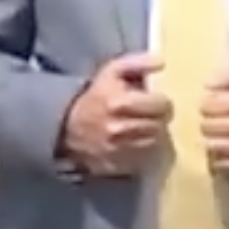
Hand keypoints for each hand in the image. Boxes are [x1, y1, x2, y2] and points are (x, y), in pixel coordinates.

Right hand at [60, 54, 168, 174]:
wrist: (66, 125)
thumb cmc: (96, 95)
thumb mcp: (113, 71)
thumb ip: (138, 63)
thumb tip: (161, 61)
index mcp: (119, 103)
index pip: (162, 105)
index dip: (162, 102)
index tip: (156, 101)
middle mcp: (118, 128)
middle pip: (159, 126)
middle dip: (158, 119)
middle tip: (151, 115)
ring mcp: (116, 150)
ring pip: (153, 144)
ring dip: (152, 135)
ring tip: (142, 127)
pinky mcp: (114, 166)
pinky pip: (141, 160)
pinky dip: (142, 151)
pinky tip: (134, 141)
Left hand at [200, 68, 228, 181]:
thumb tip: (208, 86)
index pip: (208, 105)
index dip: (209, 105)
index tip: (217, 106)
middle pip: (207, 127)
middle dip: (210, 123)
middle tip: (219, 122)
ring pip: (212, 147)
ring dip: (213, 141)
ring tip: (223, 137)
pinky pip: (222, 166)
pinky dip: (221, 159)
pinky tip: (228, 152)